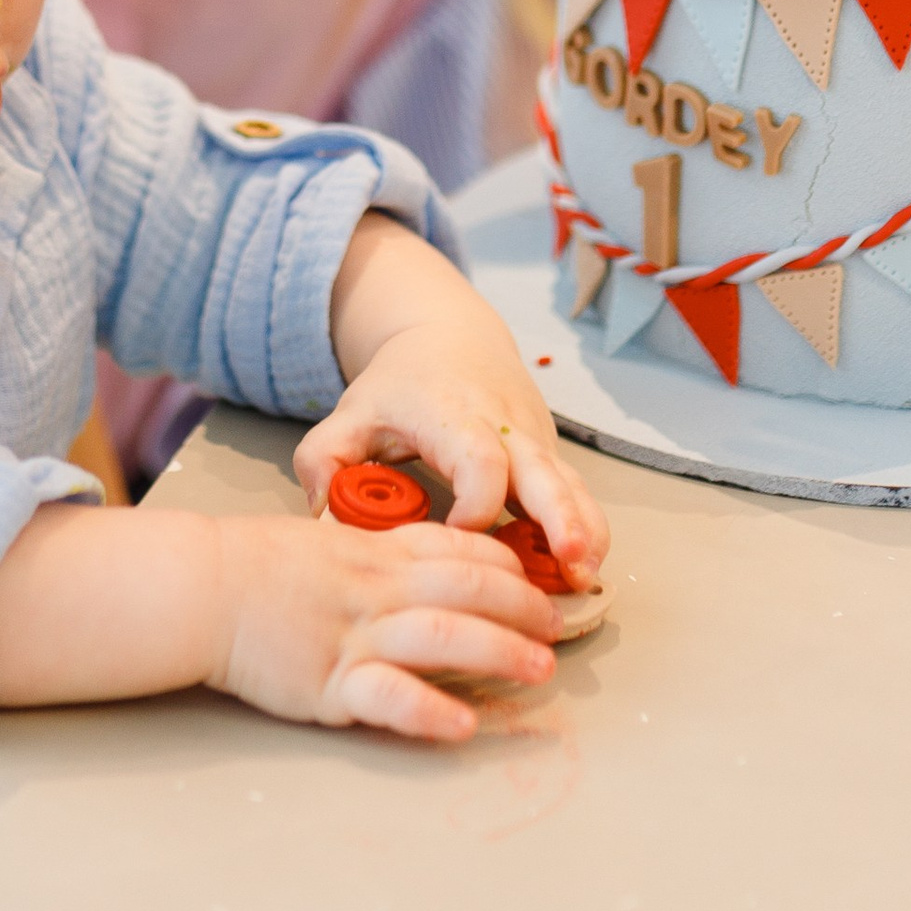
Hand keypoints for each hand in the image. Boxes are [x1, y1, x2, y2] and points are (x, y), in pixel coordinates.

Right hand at [0, 493, 556, 746]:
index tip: (543, 586)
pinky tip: (463, 725)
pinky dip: (430, 710)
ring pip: (443, 635)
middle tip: (558, 631)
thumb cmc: (261, 567)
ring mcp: (355, 634)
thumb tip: (434, 572)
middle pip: (469, 589)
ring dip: (499, 653)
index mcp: (378, 551)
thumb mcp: (329, 541)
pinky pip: (389, 695)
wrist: (202, 587)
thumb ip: (382, 556)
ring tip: (538, 673)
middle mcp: (377, 588)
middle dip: (524, 611)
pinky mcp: (329, 682)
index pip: (462, 551)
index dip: (512, 570)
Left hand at [302, 215, 609, 585]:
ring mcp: (532, 439)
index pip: (478, 457)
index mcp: (450, 414)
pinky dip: (585, 525)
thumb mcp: (350, 414)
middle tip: (570, 561)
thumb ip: (324, 463)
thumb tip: (326, 526)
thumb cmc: (399, 384)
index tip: (460, 534)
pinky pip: (574, 490)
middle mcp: (502, 424)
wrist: (449, 335)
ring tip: (586, 575)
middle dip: (559, 517)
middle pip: (541, 470)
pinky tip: (585, 567)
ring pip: (569, 483)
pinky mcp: (548, 453)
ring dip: (583, 528)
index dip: (476, 500)